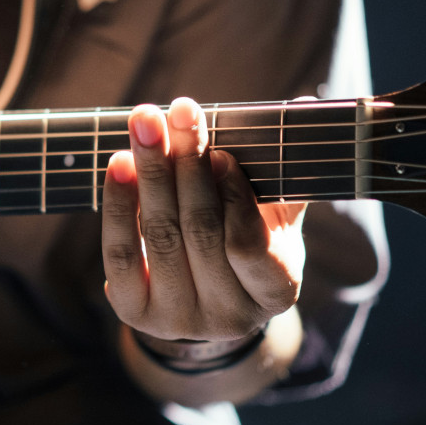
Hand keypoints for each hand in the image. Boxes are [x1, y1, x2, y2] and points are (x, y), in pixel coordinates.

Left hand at [101, 97, 306, 341]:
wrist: (202, 296)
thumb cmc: (245, 241)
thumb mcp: (273, 216)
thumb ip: (283, 170)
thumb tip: (305, 105)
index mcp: (274, 292)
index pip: (249, 245)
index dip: (234, 197)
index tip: (221, 152)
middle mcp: (228, 317)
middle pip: (200, 232)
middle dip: (187, 164)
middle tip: (180, 111)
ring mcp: (178, 320)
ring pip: (160, 237)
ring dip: (150, 172)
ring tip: (145, 123)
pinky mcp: (134, 312)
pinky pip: (120, 253)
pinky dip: (119, 204)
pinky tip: (120, 163)